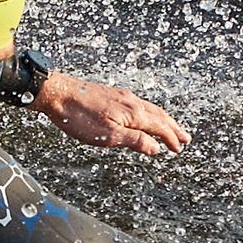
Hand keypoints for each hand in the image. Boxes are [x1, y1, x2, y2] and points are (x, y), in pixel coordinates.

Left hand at [36, 72, 188, 156]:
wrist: (57, 93)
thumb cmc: (78, 117)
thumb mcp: (107, 136)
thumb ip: (134, 141)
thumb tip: (156, 148)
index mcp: (133, 113)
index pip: (159, 127)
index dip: (171, 138)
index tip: (179, 149)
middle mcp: (131, 102)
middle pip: (159, 116)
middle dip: (173, 128)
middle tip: (185, 138)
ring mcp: (122, 96)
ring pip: (150, 108)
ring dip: (163, 120)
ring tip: (170, 128)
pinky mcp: (112, 94)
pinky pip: (139, 104)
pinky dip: (149, 113)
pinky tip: (144, 116)